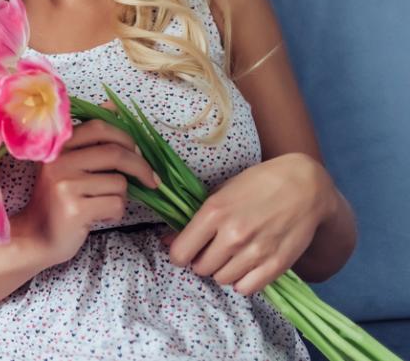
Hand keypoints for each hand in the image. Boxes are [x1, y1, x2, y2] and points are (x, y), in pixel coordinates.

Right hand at [17, 117, 159, 266]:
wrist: (34, 236)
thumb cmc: (55, 200)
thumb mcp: (66, 163)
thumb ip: (88, 137)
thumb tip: (113, 107)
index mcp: (57, 147)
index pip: (99, 128)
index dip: (126, 137)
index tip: (138, 152)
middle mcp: (58, 162)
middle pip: (115, 153)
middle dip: (141, 167)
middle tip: (151, 180)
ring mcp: (66, 185)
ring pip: (119, 183)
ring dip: (122, 196)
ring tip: (103, 203)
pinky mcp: (75, 209)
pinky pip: (116, 204)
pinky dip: (116, 213)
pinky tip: (99, 216)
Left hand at [167, 153, 334, 295]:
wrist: (304, 186)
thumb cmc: (258, 183)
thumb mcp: (220, 193)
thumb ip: (195, 220)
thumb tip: (167, 241)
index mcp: (214, 213)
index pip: (181, 252)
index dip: (178, 254)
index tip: (184, 251)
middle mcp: (233, 235)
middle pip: (201, 268)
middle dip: (201, 261)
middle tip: (211, 251)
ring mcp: (255, 252)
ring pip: (222, 280)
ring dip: (222, 271)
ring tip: (230, 256)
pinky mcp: (276, 265)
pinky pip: (247, 288)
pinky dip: (242, 282)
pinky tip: (245, 267)